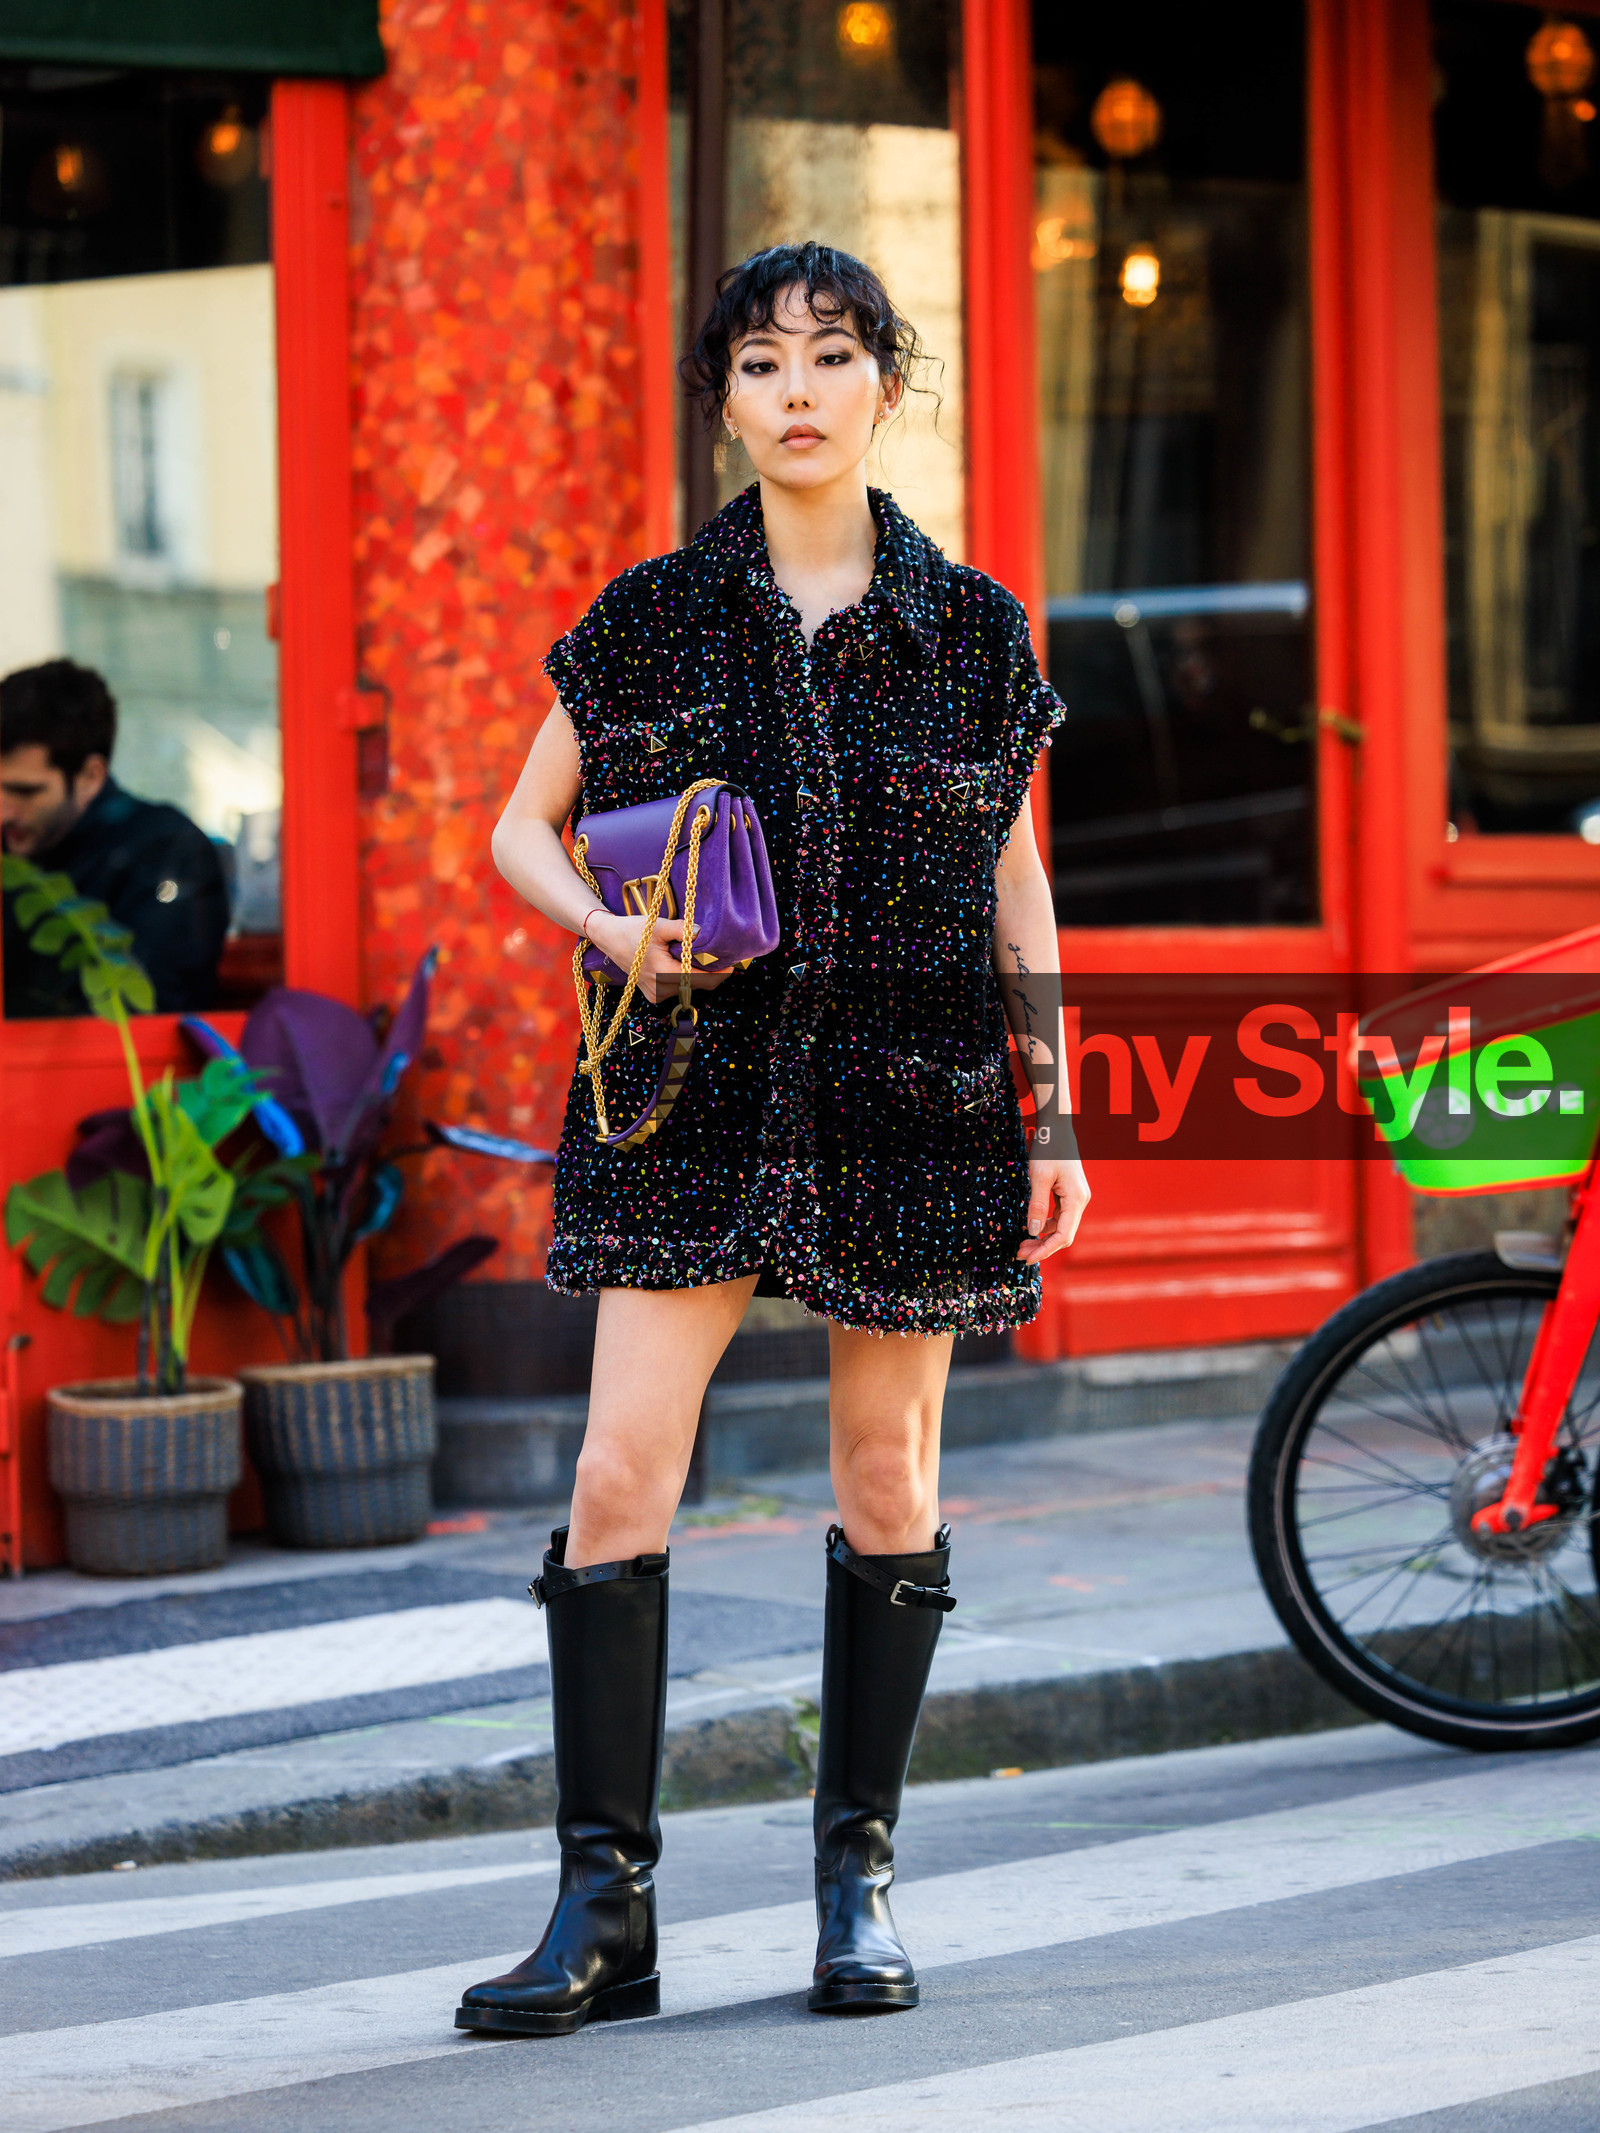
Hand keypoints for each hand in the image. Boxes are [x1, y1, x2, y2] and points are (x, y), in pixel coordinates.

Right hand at [585, 909, 733, 1006]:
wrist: (608, 938)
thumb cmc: (632, 930)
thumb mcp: (658, 925)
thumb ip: (682, 930)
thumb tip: (702, 932)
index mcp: (663, 974)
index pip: (699, 979)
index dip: (717, 973)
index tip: (731, 965)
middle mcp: (660, 989)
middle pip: (696, 984)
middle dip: (709, 972)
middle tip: (718, 957)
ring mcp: (656, 994)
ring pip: (687, 987)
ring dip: (695, 974)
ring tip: (697, 956)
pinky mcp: (654, 994)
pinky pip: (677, 988)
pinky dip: (683, 977)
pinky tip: (680, 963)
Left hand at [1016, 1158, 1089, 1262]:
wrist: (1057, 1127)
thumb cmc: (1048, 1148)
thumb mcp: (1038, 1176)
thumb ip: (1036, 1205)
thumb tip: (1032, 1231)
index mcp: (1076, 1199)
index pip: (1063, 1235)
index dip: (1045, 1250)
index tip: (1027, 1259)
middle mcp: (1080, 1200)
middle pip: (1063, 1234)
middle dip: (1042, 1247)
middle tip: (1020, 1254)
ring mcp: (1076, 1197)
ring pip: (1061, 1227)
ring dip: (1043, 1237)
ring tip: (1022, 1244)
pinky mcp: (1070, 1193)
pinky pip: (1059, 1216)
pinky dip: (1046, 1225)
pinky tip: (1032, 1227)